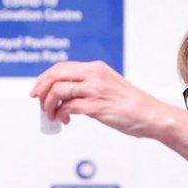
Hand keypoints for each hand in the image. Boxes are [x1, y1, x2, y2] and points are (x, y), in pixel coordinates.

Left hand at [29, 61, 175, 138]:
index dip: (44, 78)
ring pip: (58, 90)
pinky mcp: (97, 107)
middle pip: (56, 75)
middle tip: (38, 102)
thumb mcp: (106, 85)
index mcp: (96, 68)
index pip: (61, 67)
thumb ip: (86, 86)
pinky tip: (64, 120)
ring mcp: (95, 90)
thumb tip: (63, 96)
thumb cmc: (128, 104)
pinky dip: (60, 114)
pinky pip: (68, 107)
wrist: (150, 114)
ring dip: (49, 105)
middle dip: (41, 89)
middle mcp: (94, 75)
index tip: (37, 90)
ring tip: (52, 115)